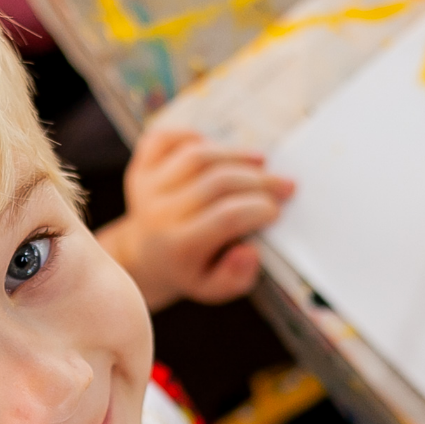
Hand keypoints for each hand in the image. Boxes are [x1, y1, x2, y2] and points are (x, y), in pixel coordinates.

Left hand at [97, 128, 294, 310]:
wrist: (144, 256)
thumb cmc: (188, 269)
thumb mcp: (213, 288)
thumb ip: (236, 276)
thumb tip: (250, 251)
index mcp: (178, 247)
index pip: (227, 218)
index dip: (259, 209)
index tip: (278, 211)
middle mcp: (159, 214)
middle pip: (217, 183)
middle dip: (260, 181)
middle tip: (284, 185)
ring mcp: (146, 187)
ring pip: (197, 155)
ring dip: (235, 154)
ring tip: (261, 161)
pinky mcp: (140, 167)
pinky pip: (165, 138)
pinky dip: (191, 135)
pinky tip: (215, 148)